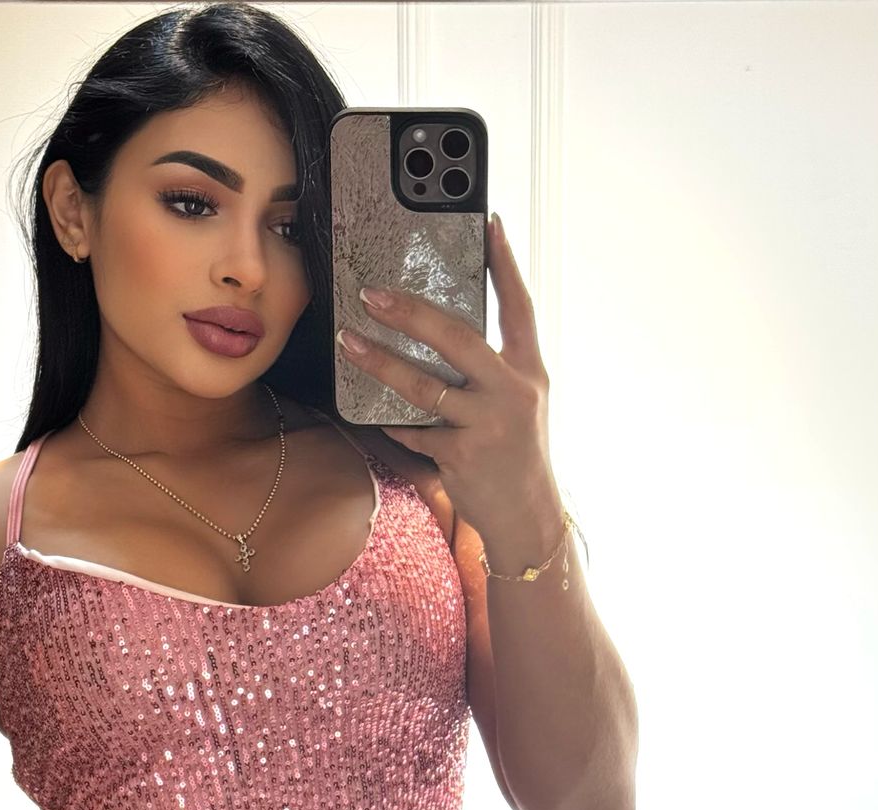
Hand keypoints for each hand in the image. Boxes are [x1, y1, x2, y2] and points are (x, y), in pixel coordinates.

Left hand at [336, 214, 564, 555]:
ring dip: (380, 362)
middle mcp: (512, 392)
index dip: (505, 264)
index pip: (519, 307)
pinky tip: (372, 411)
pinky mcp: (461, 455)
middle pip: (457, 339)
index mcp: (529, 371)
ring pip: (424, 386)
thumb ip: (494, 370)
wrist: (527, 517)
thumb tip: (446, 333)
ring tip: (348, 340)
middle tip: (373, 294)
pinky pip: (415, 429)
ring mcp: (486, 424)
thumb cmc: (517, 455)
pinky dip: (393, 420)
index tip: (489, 224)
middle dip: (411, 313)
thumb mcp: (521, 404)